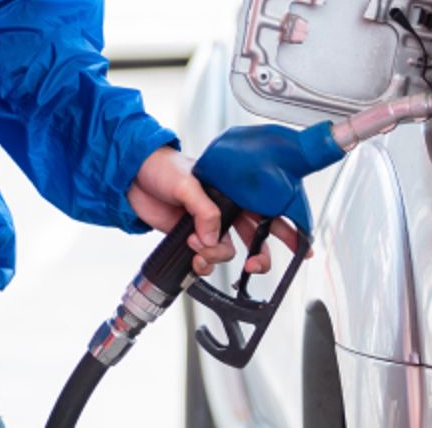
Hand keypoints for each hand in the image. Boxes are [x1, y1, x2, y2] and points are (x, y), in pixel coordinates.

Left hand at [126, 146, 302, 276]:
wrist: (130, 175)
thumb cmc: (161, 166)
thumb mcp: (186, 182)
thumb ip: (203, 209)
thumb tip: (213, 236)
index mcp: (231, 190)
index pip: (265, 209)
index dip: (285, 227)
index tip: (301, 246)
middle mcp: (223, 209)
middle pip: (254, 238)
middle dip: (259, 255)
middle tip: (254, 265)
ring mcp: (206, 226)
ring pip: (227, 251)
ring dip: (217, 255)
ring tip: (199, 245)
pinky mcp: (189, 238)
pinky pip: (205, 259)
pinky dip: (202, 263)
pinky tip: (193, 255)